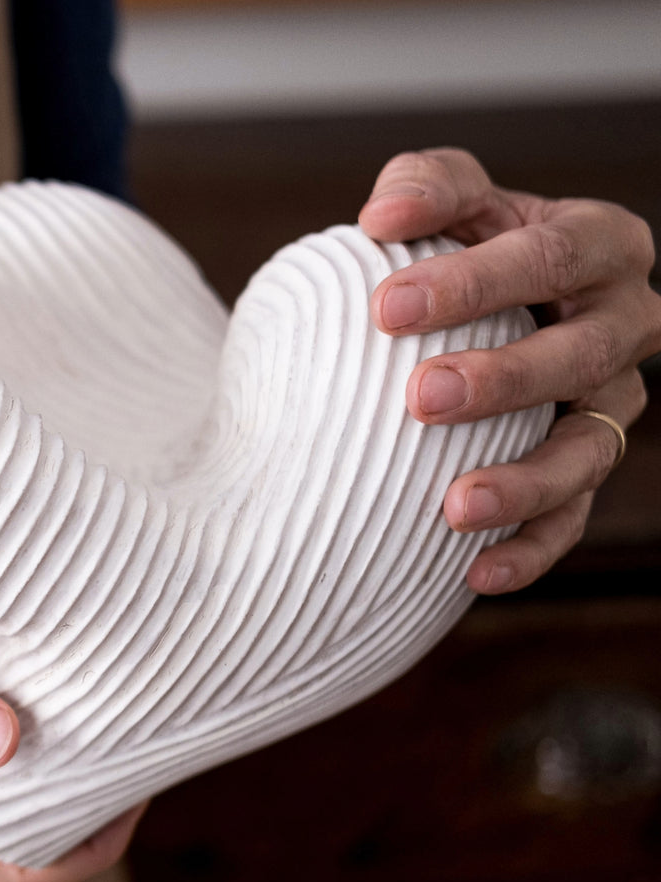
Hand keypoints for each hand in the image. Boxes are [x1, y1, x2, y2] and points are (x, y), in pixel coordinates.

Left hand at [358, 147, 658, 593]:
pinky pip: (571, 518)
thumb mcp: (448, 200)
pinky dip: (530, 549)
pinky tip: (475, 574)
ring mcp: (611, 405)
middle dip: (505, 380)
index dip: (472, 282)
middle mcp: (622, 326)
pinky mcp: (584, 469)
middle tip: (422, 398)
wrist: (467, 310)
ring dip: (527, 482)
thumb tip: (380, 218)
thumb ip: (424, 187)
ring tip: (455, 507)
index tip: (385, 306)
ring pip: (589, 450)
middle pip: (580, 356)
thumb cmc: (456, 244)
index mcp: (599, 246)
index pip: (548, 257)